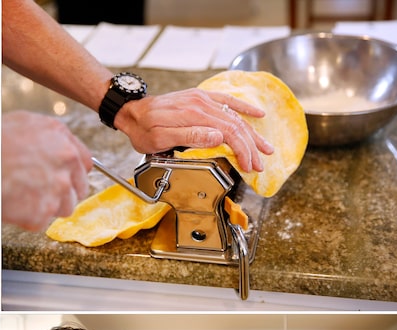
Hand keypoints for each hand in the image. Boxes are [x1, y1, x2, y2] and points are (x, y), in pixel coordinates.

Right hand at [2, 110, 91, 230]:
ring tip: (24, 197)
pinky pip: (42, 221)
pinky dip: (29, 218)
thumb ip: (49, 137)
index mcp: (62, 138)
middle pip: (78, 189)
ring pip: (65, 208)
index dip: (73, 173)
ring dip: (48, 207)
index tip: (65, 179)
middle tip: (40, 192)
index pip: (85, 163)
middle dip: (63, 193)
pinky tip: (15, 204)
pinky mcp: (43, 211)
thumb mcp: (23, 124)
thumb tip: (58, 148)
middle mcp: (66, 161)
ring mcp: (57, 188)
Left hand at [116, 89, 274, 172]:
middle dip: (251, 147)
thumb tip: (217, 138)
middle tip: (259, 164)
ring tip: (265, 148)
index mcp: (194, 115)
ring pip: (234, 116)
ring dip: (251, 134)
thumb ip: (189, 137)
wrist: (132, 111)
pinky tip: (257, 115)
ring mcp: (202, 99)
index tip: (249, 165)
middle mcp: (201, 104)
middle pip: (235, 126)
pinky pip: (227, 101)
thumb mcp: (159, 139)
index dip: (242, 150)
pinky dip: (244, 108)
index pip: (228, 132)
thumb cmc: (142, 129)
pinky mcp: (201, 98)